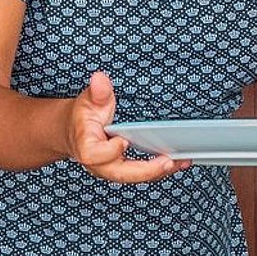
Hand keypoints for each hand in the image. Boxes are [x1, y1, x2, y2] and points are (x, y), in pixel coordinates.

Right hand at [67, 71, 185, 184]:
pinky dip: (160, 169)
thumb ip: (97, 92)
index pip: (97, 155)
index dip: (111, 150)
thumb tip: (99, 78)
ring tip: (181, 161)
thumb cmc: (81, 117)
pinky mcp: (124, 170)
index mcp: (87, 148)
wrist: (75, 131)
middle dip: (147, 170)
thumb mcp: (88, 100)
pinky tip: (177, 162)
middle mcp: (99, 165)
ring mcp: (112, 170)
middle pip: (122, 174)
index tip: (124, 140)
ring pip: (136, 177)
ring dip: (160, 171)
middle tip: (168, 161)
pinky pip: (143, 174)